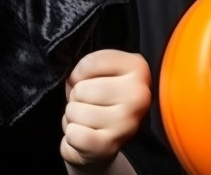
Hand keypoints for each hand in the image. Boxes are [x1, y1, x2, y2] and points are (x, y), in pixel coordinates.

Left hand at [60, 49, 150, 171]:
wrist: (105, 143)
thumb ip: (89, 65)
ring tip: (88, 121)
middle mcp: (139, 96)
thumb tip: (74, 78)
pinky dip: (72, 135)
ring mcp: (126, 123)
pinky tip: (84, 135)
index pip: (91, 62)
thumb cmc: (100, 101)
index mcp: (138, 69)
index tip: (88, 82)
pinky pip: (75, 134)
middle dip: (76, 97)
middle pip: (81, 89)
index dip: (79, 73)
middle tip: (89, 106)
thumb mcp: (99, 73)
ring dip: (73, 117)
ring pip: (74, 110)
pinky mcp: (110, 147)